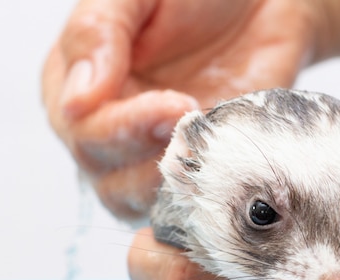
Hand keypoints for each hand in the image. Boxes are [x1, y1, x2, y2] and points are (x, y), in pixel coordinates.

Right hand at [42, 0, 316, 217]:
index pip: (83, 130)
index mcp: (79, 87)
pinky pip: (186, 201)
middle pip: (105, 174)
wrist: (262, 8)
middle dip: (149, 153)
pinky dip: (202, 191)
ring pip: (140, 200)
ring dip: (173, 181)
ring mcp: (153, 156)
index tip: (173, 104)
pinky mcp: (196, 170)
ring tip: (208, 142)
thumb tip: (77, 99)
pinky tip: (224, 161)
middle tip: (193, 118)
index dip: (123, 127)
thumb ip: (98, 32)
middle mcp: (110, 130)